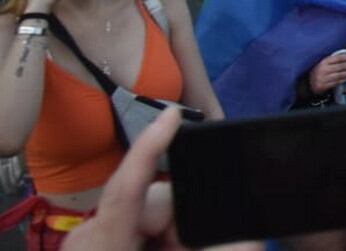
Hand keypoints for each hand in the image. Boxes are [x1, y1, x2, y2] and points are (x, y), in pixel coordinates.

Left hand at [64, 107, 265, 250]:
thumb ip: (229, 248)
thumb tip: (250, 239)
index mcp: (106, 246)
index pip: (129, 186)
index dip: (150, 146)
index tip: (174, 115)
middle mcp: (90, 239)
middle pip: (155, 203)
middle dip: (183, 222)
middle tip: (191, 250)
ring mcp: (88, 242)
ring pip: (150, 215)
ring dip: (174, 235)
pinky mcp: (94, 244)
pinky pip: (138, 227)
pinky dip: (159, 239)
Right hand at [308, 50, 345, 94]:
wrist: (308, 83)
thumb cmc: (319, 71)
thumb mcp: (323, 63)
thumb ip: (333, 59)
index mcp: (323, 62)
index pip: (338, 58)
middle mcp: (323, 69)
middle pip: (340, 66)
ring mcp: (323, 78)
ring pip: (340, 75)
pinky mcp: (324, 86)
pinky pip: (337, 82)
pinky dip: (344, 79)